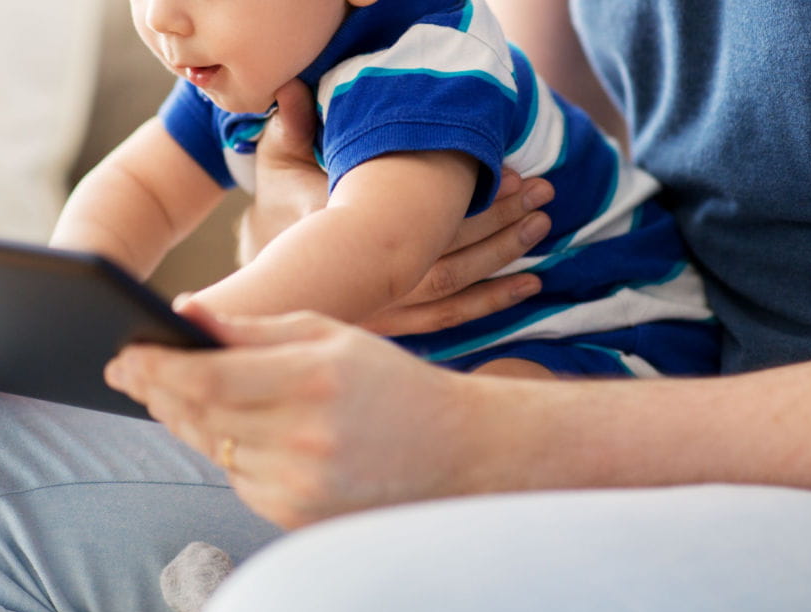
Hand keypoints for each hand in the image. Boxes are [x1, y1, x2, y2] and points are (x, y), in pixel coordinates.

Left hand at [106, 304, 493, 528]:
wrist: (455, 452)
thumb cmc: (388, 383)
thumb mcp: (329, 336)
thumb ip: (253, 328)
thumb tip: (182, 312)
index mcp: (311, 380)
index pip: (205, 378)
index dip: (154, 368)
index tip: (122, 355)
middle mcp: (303, 438)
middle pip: (197, 417)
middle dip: (156, 391)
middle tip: (126, 370)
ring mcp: (299, 485)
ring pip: (213, 449)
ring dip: (186, 420)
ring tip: (168, 393)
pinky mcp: (297, 517)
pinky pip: (238, 479)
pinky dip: (228, 452)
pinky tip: (235, 430)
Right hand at [242, 81, 555, 337]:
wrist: (266, 278)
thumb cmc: (278, 212)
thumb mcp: (277, 166)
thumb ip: (291, 128)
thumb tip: (292, 86)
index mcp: (344, 233)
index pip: (417, 213)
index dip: (469, 197)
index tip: (509, 173)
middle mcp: (367, 277)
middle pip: (446, 250)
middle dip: (501, 220)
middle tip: (544, 192)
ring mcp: (381, 307)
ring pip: (453, 285)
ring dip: (503, 255)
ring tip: (542, 226)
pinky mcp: (393, 325)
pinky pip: (449, 318)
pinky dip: (491, 301)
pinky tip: (529, 285)